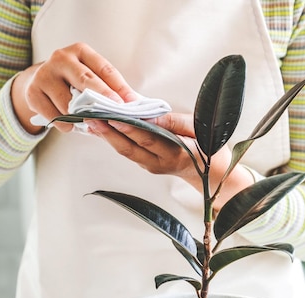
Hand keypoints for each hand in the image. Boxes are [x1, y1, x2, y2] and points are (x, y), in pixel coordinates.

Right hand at [11, 43, 136, 133]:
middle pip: (86, 80)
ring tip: (93, 124)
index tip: (132, 101)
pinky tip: (71, 126)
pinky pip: (55, 116)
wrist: (39, 82)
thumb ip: (107, 88)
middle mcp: (61, 58)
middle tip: (117, 111)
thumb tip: (131, 105)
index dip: (119, 86)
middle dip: (103, 97)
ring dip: (83, 117)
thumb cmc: (73, 82)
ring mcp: (44, 74)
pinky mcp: (33, 92)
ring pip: (69, 103)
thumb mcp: (90, 77)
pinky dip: (66, 125)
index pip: (104, 68)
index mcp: (80, 50)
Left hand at [87, 113, 254, 210]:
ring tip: (91, 121)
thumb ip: (175, 122)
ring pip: (126, 152)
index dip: (130, 127)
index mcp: (176, 153)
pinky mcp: (147, 166)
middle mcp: (160, 164)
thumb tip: (150, 115)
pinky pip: (129, 152)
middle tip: (92, 116)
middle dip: (109, 132)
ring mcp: (152, 167)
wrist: (213, 174)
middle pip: (130, 148)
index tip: (113, 115)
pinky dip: (115, 139)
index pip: (149, 139)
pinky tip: (103, 128)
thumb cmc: (210, 146)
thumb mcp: (201, 130)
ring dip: (107, 137)